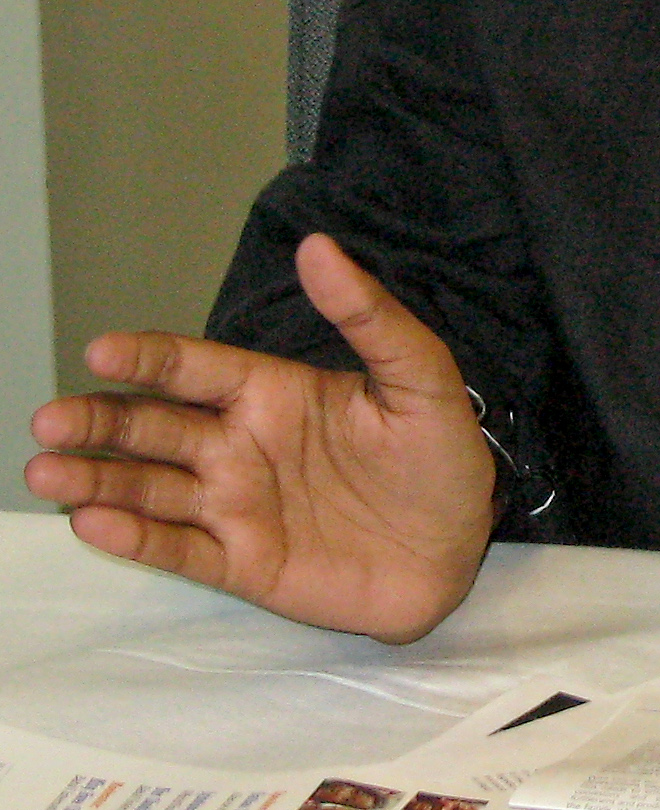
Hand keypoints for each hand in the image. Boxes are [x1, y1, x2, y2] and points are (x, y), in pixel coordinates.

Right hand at [25, 235, 496, 642]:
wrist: (463, 545)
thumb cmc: (441, 454)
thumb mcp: (420, 374)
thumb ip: (369, 314)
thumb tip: (319, 246)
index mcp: (273, 392)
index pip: (195, 368)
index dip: (148, 359)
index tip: (101, 351)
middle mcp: (242, 445)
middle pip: (154, 428)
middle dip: (99, 422)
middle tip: (47, 421)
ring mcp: (239, 506)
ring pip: (152, 488)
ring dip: (98, 479)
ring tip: (46, 472)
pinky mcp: (247, 564)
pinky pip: (181, 549)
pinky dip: (136, 537)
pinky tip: (94, 522)